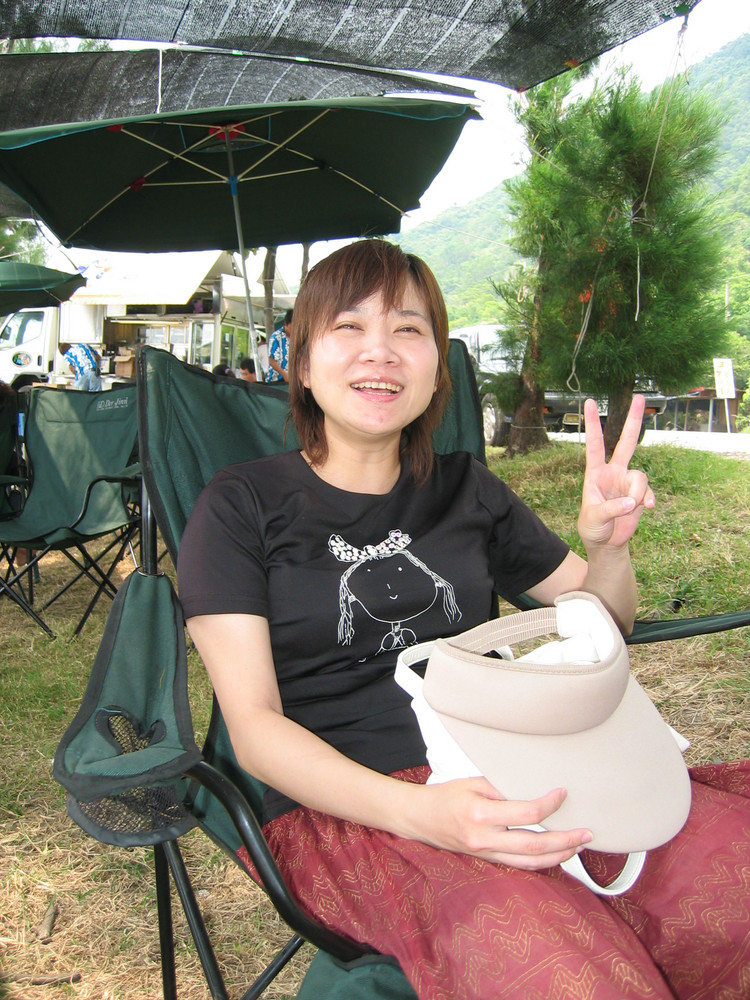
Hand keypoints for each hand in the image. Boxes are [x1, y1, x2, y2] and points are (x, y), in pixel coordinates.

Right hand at [409, 777, 591, 869]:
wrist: (420, 818)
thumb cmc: (445, 796)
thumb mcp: (472, 782)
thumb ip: (503, 787)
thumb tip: (534, 787)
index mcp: (481, 815)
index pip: (526, 814)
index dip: (550, 804)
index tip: (563, 793)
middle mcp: (485, 839)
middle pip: (534, 846)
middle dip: (565, 840)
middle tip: (587, 833)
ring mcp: (486, 853)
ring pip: (530, 863)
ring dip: (559, 856)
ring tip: (579, 846)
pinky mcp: (487, 859)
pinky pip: (519, 865)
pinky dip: (541, 862)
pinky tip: (556, 854)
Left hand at [577, 395, 654, 552]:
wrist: (607, 542)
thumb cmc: (592, 527)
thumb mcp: (595, 518)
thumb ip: (611, 508)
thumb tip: (633, 500)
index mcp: (595, 473)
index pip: (594, 444)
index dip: (592, 424)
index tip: (589, 402)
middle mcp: (613, 472)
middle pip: (626, 442)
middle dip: (633, 420)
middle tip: (640, 396)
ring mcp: (628, 481)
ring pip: (641, 476)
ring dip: (639, 493)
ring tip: (632, 508)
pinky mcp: (640, 493)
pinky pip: (648, 490)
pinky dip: (648, 499)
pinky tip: (648, 508)